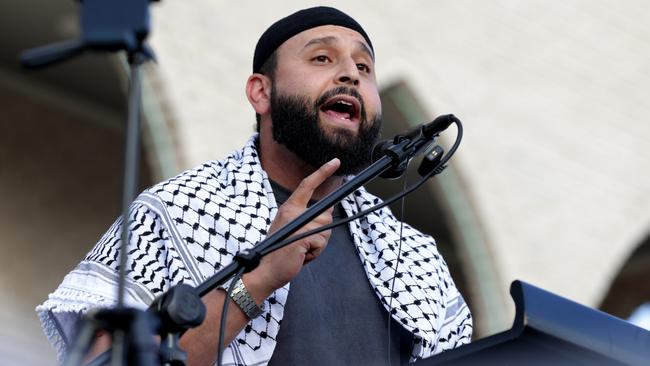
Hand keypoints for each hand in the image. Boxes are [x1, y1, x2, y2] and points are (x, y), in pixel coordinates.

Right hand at [243, 158, 340, 302]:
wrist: (266, 271)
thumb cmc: (280, 252)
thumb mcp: (293, 230)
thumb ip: (308, 218)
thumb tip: (328, 210)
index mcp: (289, 207)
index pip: (307, 185)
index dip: (322, 172)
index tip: (335, 162)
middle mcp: (291, 211)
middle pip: (326, 214)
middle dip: (322, 232)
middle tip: (305, 243)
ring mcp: (296, 224)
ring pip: (326, 231)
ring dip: (318, 245)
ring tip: (301, 251)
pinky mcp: (301, 237)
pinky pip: (321, 243)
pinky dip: (315, 253)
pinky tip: (301, 256)